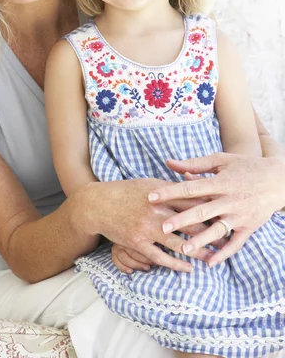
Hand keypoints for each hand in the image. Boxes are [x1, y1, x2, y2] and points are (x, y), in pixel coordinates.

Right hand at [79, 178, 215, 272]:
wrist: (99, 204)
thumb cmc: (127, 191)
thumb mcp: (150, 184)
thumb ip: (172, 188)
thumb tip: (195, 186)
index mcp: (162, 192)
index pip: (193, 200)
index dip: (211, 208)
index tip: (227, 213)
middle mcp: (157, 209)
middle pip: (191, 222)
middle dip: (211, 232)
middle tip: (228, 239)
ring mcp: (147, 227)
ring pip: (179, 242)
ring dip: (198, 251)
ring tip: (213, 257)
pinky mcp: (138, 242)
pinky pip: (161, 257)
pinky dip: (176, 264)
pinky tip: (188, 268)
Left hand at [148, 152, 284, 265]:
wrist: (278, 179)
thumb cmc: (245, 166)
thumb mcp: (220, 160)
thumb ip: (194, 164)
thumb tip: (168, 163)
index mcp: (220, 182)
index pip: (190, 188)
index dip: (170, 192)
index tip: (151, 198)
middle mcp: (229, 200)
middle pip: (202, 211)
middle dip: (181, 220)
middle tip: (162, 227)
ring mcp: (240, 215)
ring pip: (217, 230)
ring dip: (201, 240)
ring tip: (184, 249)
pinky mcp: (249, 227)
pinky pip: (235, 244)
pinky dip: (223, 254)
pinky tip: (209, 262)